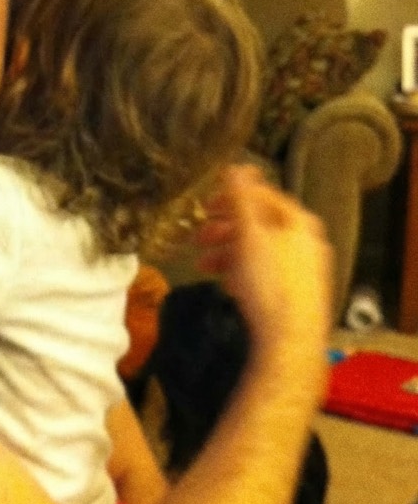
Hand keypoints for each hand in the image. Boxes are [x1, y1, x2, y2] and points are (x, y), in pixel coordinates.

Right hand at [196, 165, 332, 367]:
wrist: (290, 338)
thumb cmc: (269, 283)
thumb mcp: (249, 233)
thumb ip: (242, 198)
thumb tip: (238, 165)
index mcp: (297, 221)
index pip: (262, 196)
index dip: (231, 197)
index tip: (206, 205)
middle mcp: (305, 240)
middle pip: (259, 224)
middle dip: (224, 229)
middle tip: (198, 237)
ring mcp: (303, 268)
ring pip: (260, 250)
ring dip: (228, 253)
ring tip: (203, 266)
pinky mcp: (297, 292)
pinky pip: (266, 273)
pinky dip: (243, 273)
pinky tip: (227, 285)